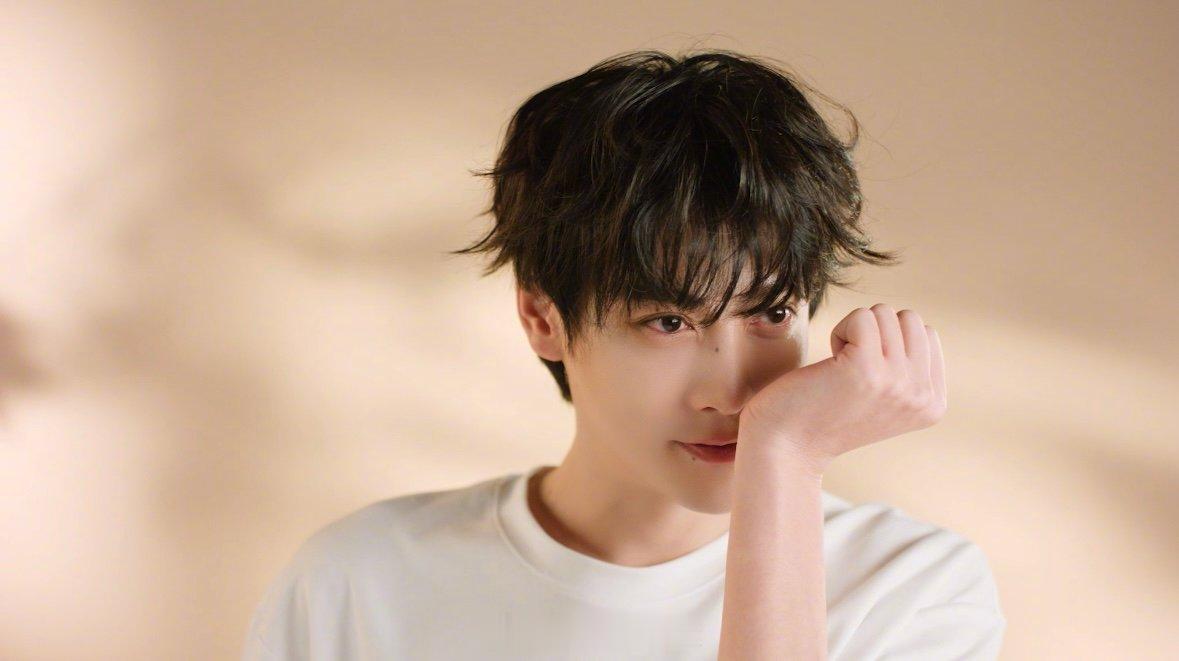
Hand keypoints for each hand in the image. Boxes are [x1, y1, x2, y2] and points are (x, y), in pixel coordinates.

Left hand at [738, 304, 946, 472]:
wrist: (787, 447)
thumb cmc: (828, 415)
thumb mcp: (887, 398)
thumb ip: (910, 370)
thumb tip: (918, 326)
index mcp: (933, 404)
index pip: (928, 335)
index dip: (889, 344)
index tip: (866, 378)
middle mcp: (923, 396)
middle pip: (910, 320)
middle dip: (875, 332)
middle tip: (850, 369)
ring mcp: (898, 382)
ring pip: (885, 313)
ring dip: (855, 332)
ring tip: (839, 368)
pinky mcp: (866, 367)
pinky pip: (861, 316)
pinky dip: (840, 331)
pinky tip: (829, 364)